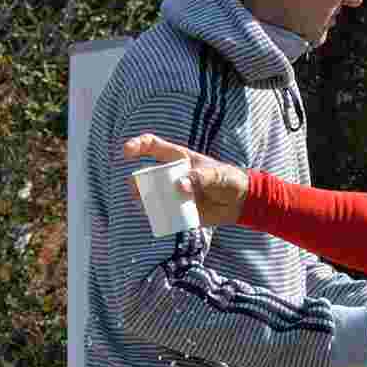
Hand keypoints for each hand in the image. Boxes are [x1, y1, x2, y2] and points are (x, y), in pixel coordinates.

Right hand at [120, 134, 248, 226]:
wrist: (240, 202)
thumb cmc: (229, 180)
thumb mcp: (217, 175)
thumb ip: (200, 178)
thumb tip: (180, 186)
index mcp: (179, 159)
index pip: (153, 147)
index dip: (137, 146)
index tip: (126, 152)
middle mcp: (172, 176)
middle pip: (147, 176)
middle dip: (137, 182)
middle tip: (136, 189)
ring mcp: (174, 193)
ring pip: (151, 197)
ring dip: (144, 201)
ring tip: (145, 205)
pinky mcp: (179, 211)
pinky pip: (164, 215)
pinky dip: (159, 218)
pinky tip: (159, 220)